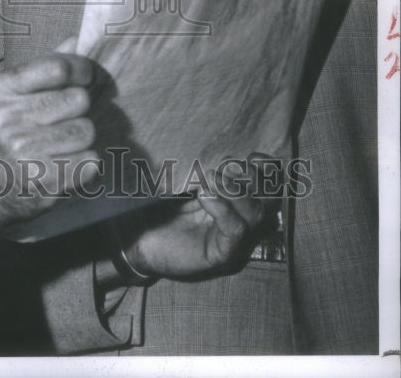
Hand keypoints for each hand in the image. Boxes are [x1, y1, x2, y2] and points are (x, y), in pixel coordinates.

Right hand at [0, 55, 98, 241]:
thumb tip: (76, 40)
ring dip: (80, 140)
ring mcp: (24, 150)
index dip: (82, 70)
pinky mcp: (40, 180)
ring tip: (59, 147)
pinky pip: (89, 162)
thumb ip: (40, 69)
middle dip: (78, 110)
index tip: (86, 78)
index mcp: (1, 89)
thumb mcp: (1, 95)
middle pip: (78, 100)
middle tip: (61, 123)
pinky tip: (63, 167)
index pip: (57, 68)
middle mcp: (9, 117)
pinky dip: (84, 166)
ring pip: (86, 131)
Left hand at [122, 157, 278, 279]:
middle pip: (267, 201)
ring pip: (254, 215)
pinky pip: (235, 232)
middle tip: (222, 170)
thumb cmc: (160, 208)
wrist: (137, 240)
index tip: (252, 157)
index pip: (268, 189)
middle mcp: (241, 224)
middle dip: (252, 180)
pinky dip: (223, 209)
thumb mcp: (185, 183)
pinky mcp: (221, 256)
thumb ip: (206, 170)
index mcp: (236, 206)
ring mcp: (234, 243)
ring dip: (233, 191)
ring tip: (208, 180)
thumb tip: (223, 151)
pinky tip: (204, 196)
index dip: (267, 171)